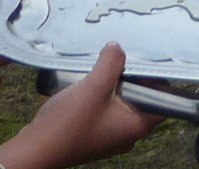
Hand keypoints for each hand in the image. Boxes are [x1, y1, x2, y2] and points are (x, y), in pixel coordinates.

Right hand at [0, 44, 158, 168]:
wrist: (35, 150)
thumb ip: (111, 63)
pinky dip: (102, 97)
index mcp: (137, 126)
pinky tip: (89, 83)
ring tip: (104, 67)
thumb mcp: (94, 86)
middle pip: (142, 99)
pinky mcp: (95, 135)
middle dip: (133, 78)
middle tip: (122, 59)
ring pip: (122, 104)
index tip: (146, 61)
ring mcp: (110, 136)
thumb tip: (118, 48)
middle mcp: (128, 134)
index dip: (158, 79)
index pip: (163, 100)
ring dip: (114, 86)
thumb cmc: (68, 123)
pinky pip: (106, 111)